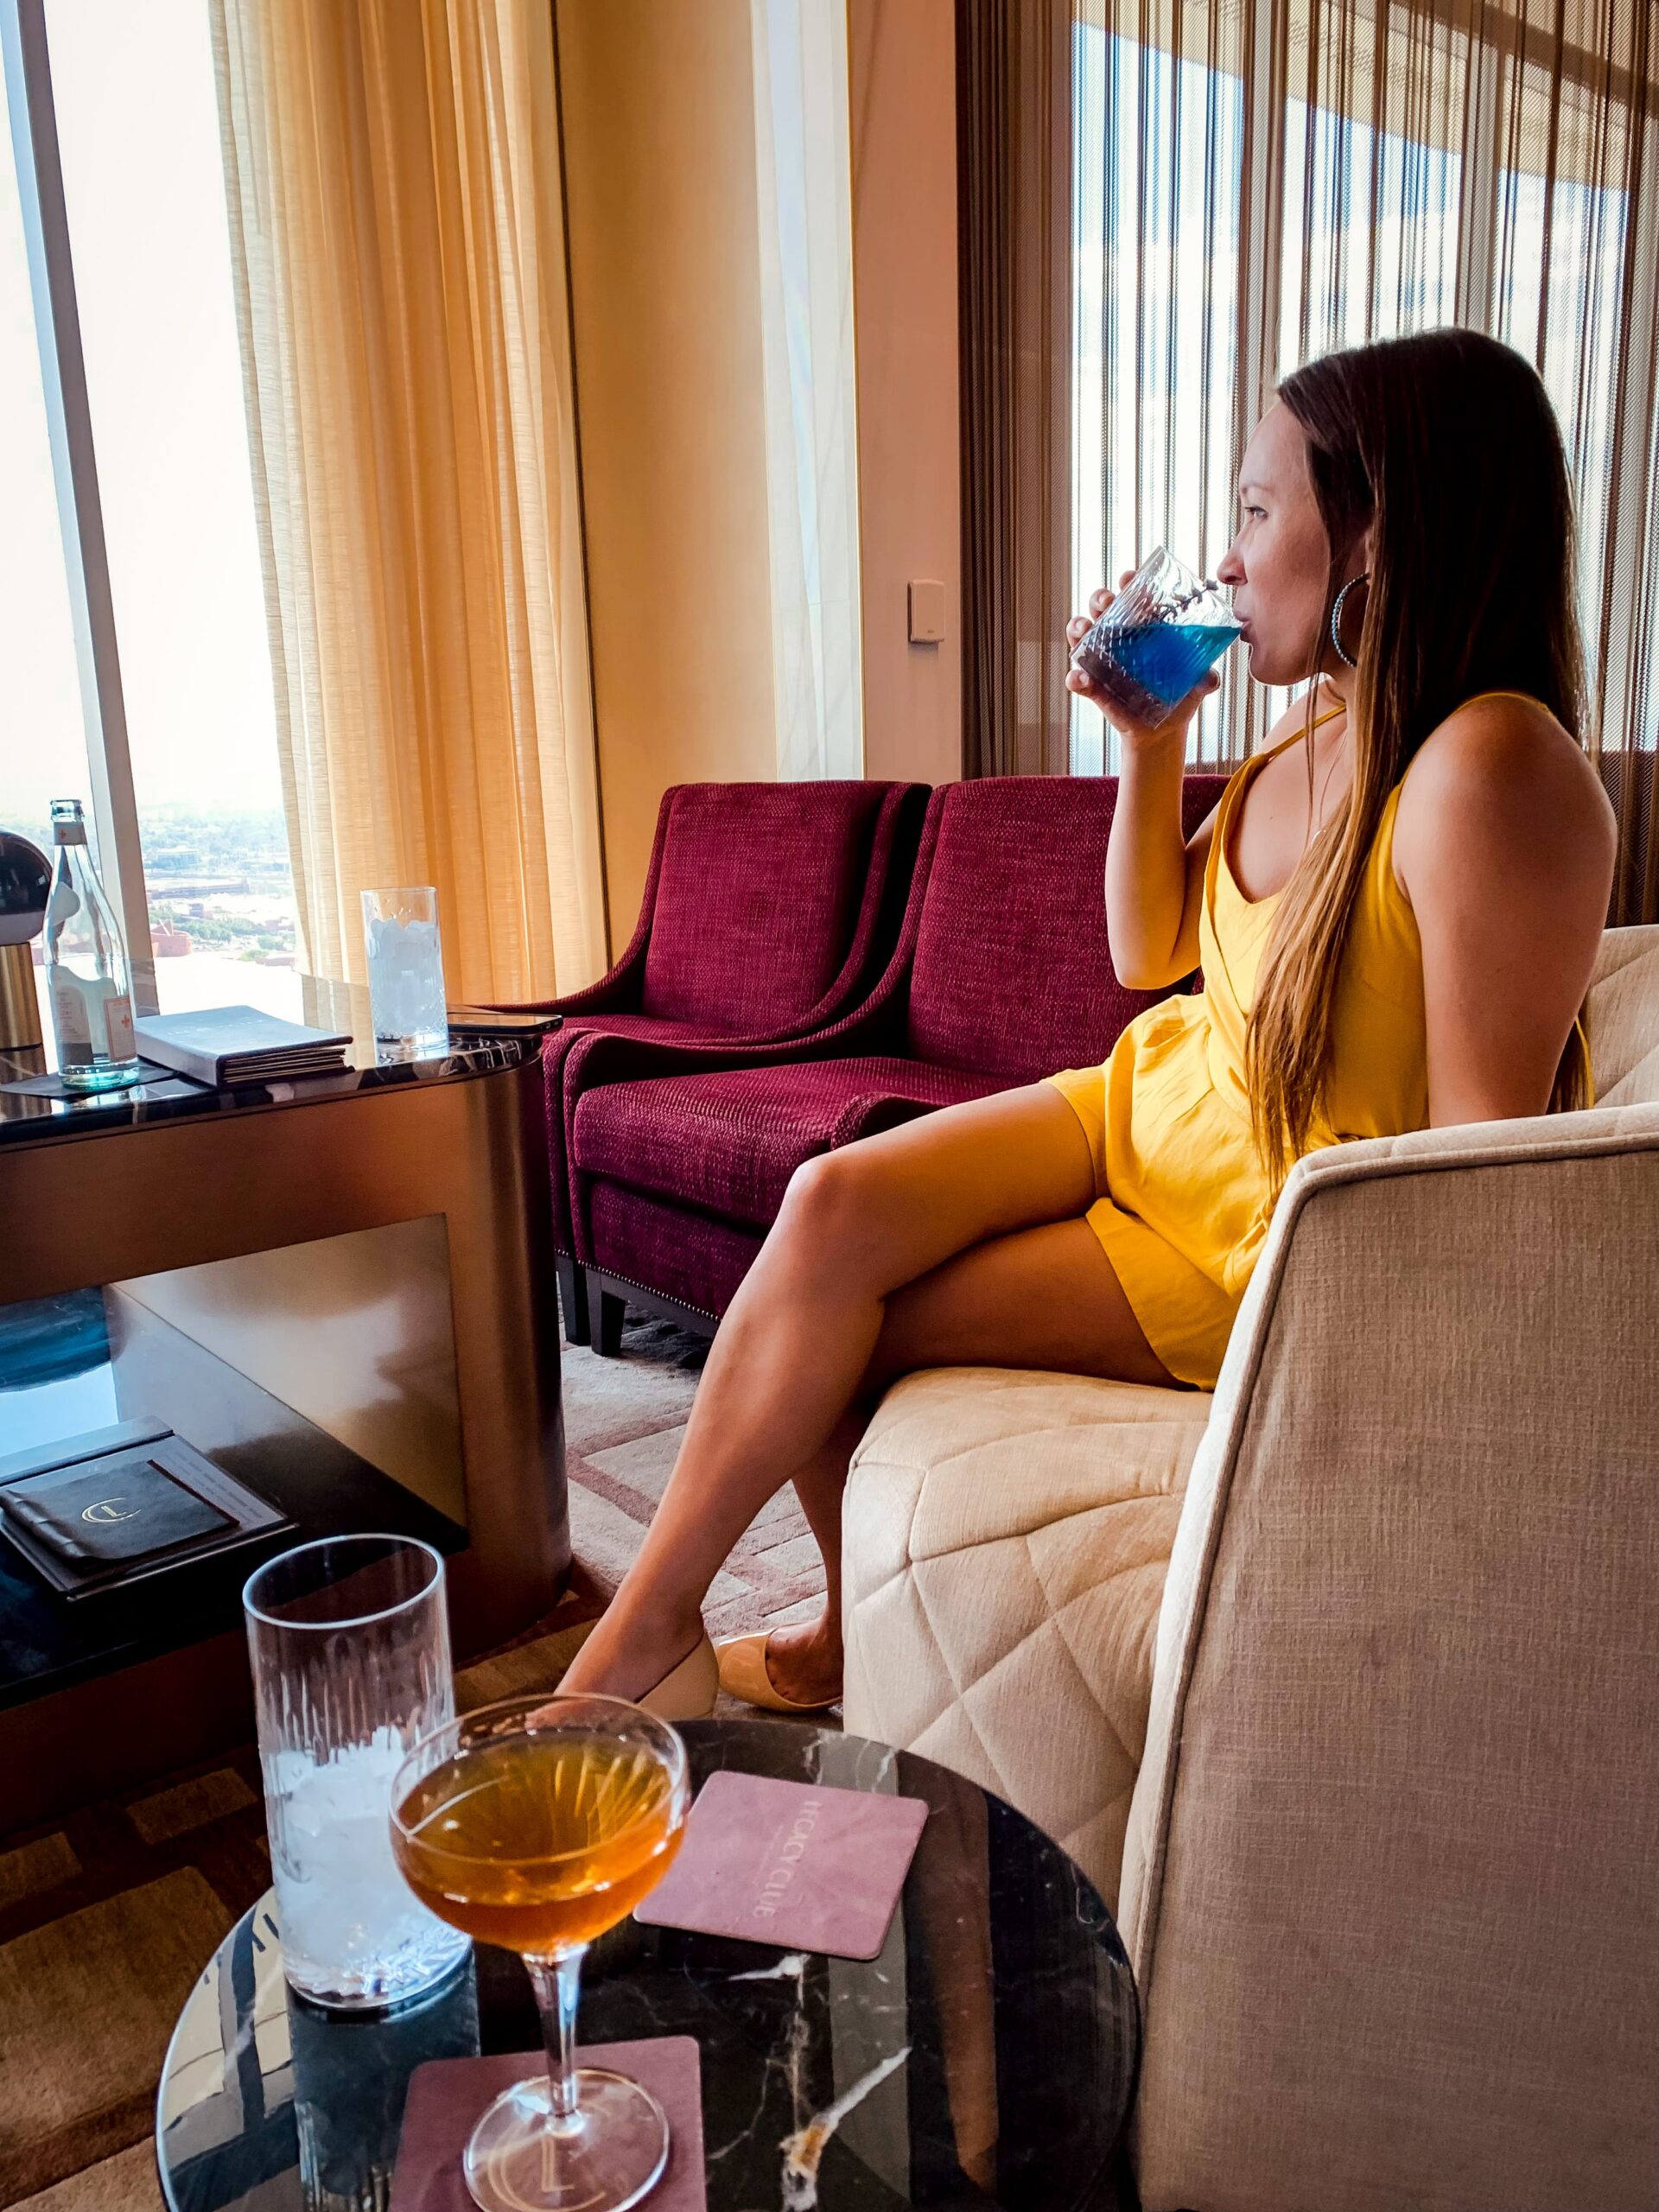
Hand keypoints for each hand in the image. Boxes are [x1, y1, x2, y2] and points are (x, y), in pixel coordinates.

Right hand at [1064, 573, 1220, 749]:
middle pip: (1103, 607)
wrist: (1164, 731)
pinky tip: (1081, 678)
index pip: (1134, 596)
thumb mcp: (1197, 684)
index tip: (1130, 579)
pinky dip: (1076, 677)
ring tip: (1084, 629)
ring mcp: (1102, 660)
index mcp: (1145, 627)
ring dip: (1078, 626)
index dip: (1130, 583)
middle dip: (1101, 598)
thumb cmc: (1180, 696)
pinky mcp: (1093, 687)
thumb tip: (1210, 678)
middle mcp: (1120, 637)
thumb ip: (1205, 678)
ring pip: (1081, 634)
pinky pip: (1078, 679)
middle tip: (1108, 602)